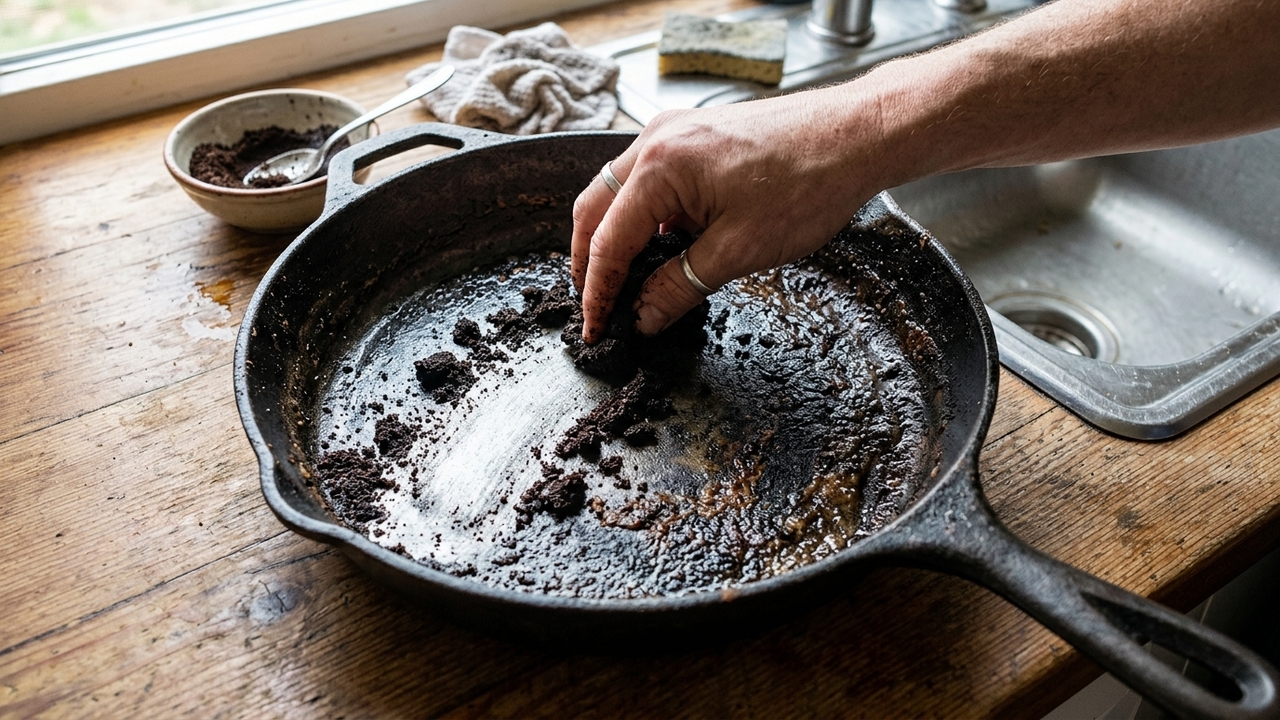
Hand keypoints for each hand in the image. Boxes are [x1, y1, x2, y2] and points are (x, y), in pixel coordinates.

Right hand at [570, 87, 888, 342]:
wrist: (856, 136)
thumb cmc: (809, 182)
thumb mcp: (738, 251)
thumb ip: (679, 286)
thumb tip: (643, 316)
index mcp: (660, 167)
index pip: (609, 240)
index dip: (597, 291)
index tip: (594, 327)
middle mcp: (657, 140)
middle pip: (596, 207)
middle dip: (590, 260)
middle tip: (595, 306)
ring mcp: (674, 132)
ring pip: (618, 190)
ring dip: (614, 235)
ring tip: (621, 281)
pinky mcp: (694, 135)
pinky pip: (648, 177)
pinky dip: (642, 214)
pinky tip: (659, 246)